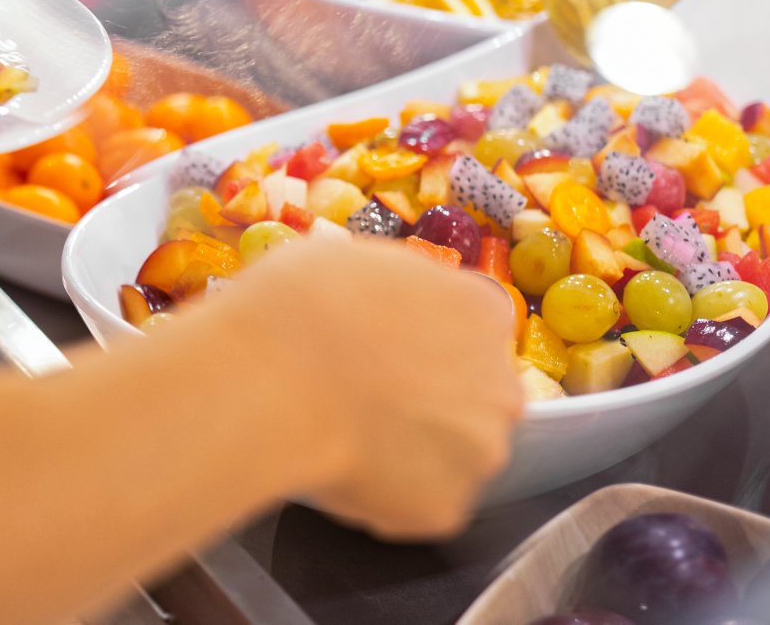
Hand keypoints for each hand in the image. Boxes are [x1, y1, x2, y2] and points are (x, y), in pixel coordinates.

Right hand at [214, 239, 523, 540]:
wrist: (268, 382)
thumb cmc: (298, 307)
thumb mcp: (352, 261)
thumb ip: (396, 289)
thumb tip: (382, 307)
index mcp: (481, 312)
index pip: (476, 327)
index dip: (430, 338)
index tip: (391, 346)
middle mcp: (500, 385)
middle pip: (477, 395)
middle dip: (433, 397)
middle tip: (368, 394)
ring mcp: (478, 453)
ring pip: (453, 452)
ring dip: (414, 447)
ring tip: (348, 435)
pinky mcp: (445, 509)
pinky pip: (420, 500)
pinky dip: (388, 491)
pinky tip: (341, 466)